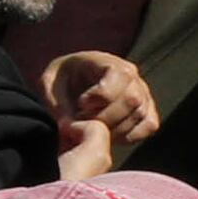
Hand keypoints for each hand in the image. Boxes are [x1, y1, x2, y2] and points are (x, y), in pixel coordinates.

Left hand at [45, 51, 160, 163]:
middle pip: (132, 100)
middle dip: (105, 117)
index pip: (119, 77)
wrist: (71, 85)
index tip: (80, 104)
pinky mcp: (147, 112)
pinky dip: (129, 136)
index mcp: (107, 61)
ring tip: (90, 130)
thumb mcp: (48, 84)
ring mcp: (143, 94)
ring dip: (113, 129)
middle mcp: (132, 76)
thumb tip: (71, 126)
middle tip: (83, 124)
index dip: (101, 96)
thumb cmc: (60, 81)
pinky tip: (107, 136)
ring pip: (140, 116)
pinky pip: (148, 126)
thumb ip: (57, 102)